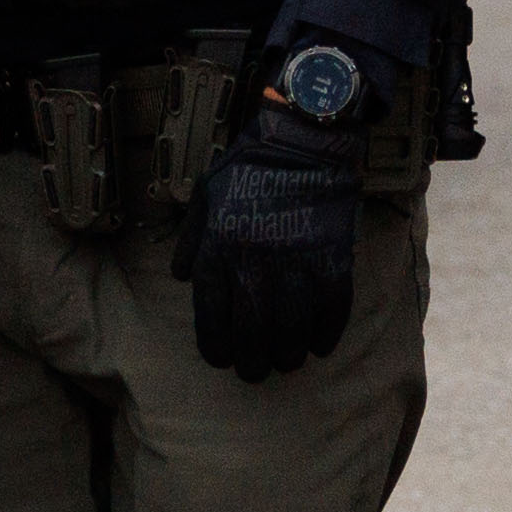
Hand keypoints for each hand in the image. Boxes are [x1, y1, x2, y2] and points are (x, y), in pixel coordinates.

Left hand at [183, 105, 365, 379]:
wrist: (303, 138)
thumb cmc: (250, 167)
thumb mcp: (205, 194)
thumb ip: (191, 238)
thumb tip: (179, 277)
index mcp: (219, 245)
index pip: (211, 311)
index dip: (214, 343)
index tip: (220, 360)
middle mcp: (254, 257)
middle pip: (251, 328)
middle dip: (251, 360)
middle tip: (254, 373)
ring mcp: (295, 258)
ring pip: (292, 325)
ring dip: (288, 352)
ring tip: (286, 362)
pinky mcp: (332, 254)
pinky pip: (332, 306)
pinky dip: (327, 331)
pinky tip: (320, 345)